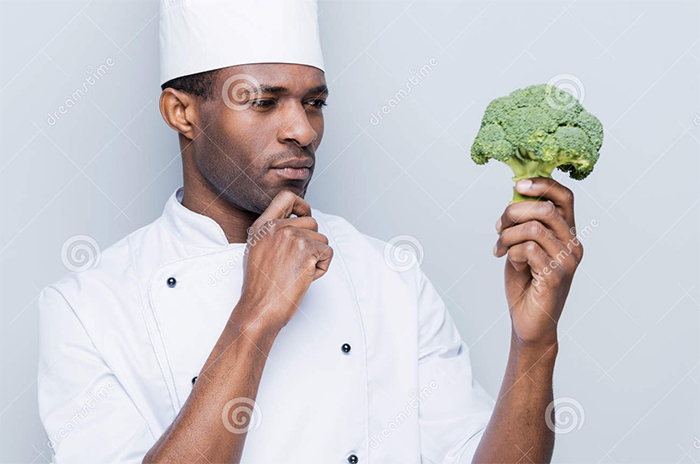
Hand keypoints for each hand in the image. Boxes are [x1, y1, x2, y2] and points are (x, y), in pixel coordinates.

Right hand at [236, 190, 333, 336]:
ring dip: (317, 258)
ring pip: (322, 239)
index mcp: (262, 226)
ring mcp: (291, 237)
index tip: (305, 216)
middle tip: (297, 263)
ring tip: (298, 273)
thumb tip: (295, 224)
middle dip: (312, 243)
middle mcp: (276, 227)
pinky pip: (328, 253)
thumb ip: (273, 234)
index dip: (302, 205)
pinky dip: (322, 268)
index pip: (286, 197)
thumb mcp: (257, 251)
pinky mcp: (306, 250)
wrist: (259, 309)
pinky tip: (305, 278)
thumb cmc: (261, 287)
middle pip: (312, 222)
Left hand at [493, 178, 582, 346]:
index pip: (564, 196)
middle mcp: (573, 244)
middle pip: (546, 209)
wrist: (528, 322)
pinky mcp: (556, 276)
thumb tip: (515, 193)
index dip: (542, 184)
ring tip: (500, 248)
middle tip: (498, 226)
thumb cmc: (525, 283)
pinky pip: (528, 249)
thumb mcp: (522, 245)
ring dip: (508, 235)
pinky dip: (512, 252)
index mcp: (566, 233)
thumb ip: (523, 222)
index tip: (519, 185)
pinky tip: (510, 263)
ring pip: (533, 228)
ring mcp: (567, 261)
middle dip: (514, 212)